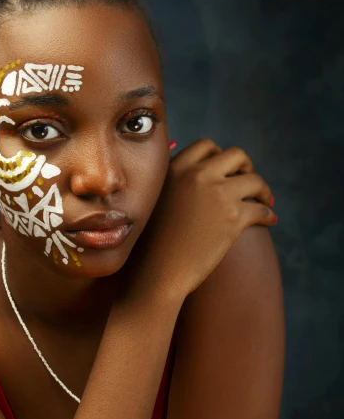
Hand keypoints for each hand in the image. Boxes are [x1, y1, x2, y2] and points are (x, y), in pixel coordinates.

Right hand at [126, 138, 275, 300]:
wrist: (155, 273)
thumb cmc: (149, 245)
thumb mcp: (152, 203)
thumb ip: (169, 186)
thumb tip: (190, 180)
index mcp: (175, 168)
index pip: (206, 145)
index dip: (219, 157)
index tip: (225, 172)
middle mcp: (197, 174)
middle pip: (236, 155)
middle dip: (246, 168)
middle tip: (248, 184)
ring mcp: (217, 194)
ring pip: (255, 180)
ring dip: (263, 190)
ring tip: (265, 201)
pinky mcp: (233, 217)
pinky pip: (262, 208)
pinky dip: (269, 214)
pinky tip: (270, 221)